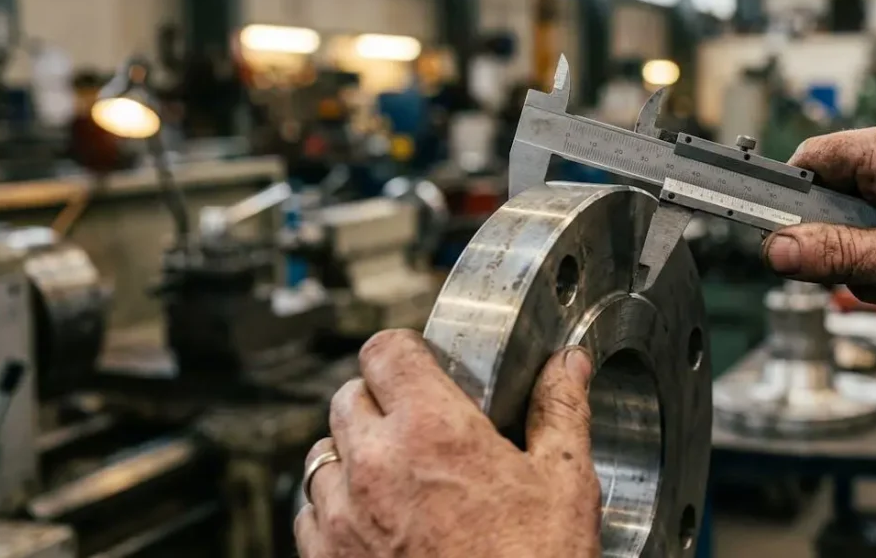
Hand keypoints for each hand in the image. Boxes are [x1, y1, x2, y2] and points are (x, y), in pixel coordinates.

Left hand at [295, 329, 599, 557]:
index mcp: (433, 430)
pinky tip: (376, 524)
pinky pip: (309, 516)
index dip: (406, 353)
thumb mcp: (565, 483)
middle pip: (348, 397)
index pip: (385, 350)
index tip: (425, 367)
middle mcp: (374, 466)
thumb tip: (566, 366)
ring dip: (352, 456)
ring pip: (322, 456)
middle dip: (380, 402)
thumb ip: (560, 411)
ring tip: (397, 478)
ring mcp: (342, 519)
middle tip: (420, 426)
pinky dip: (334, 511)